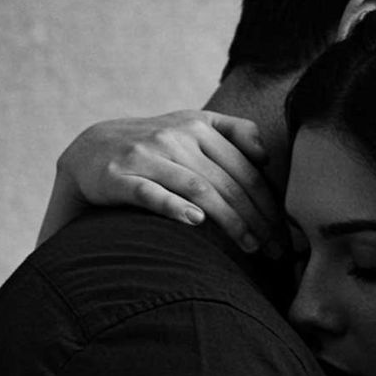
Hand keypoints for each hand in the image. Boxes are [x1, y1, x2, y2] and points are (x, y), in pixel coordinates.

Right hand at [38, 110, 284, 255]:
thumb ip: (233, 131)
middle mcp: (175, 137)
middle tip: (274, 250)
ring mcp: (146, 155)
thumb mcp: (193, 125)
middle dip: (257, 220)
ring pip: (198, 189)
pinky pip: (150, 193)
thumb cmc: (157, 144)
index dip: (269, 205)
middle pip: (228, 184)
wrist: (92, 149)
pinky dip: (174, 206)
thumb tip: (265, 156)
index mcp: (199, 127)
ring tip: (249, 246)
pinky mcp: (118, 176)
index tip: (283, 234)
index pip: (246, 172)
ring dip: (229, 221)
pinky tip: (196, 222)